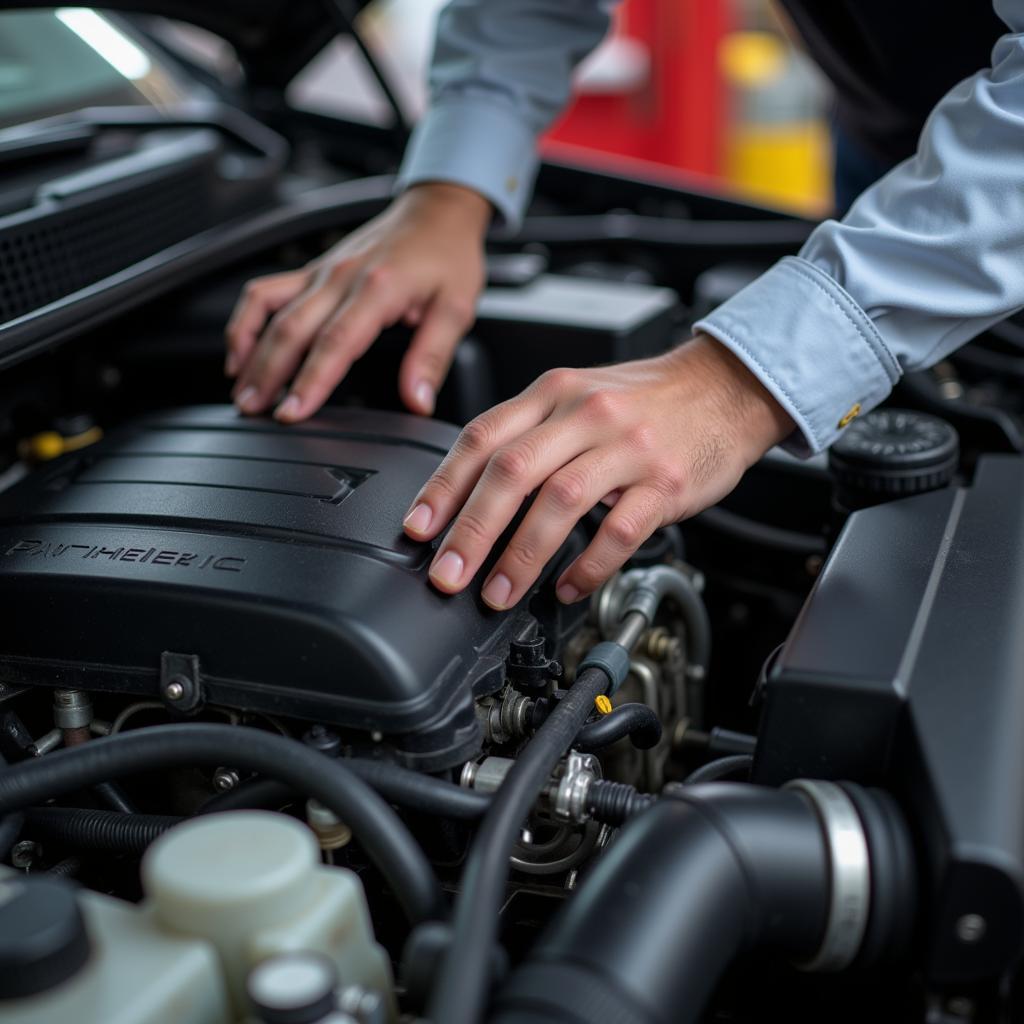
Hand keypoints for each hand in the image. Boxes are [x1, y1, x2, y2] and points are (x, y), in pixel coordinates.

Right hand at [225, 183, 490, 421]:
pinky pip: (265, 292)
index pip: (335, 342)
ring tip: (241, 391)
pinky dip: (245, 321)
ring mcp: (321, 271)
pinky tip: (240, 351)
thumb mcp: (456, 309)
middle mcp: (341, 276)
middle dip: (268, 375)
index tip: (292, 413)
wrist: (438, 211)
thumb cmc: (449, 256)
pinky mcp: (312, 270)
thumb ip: (432, 357)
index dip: (310, 381)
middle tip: (254, 412)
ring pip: (269, 310)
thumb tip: (418, 400)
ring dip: (249, 351)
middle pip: (292, 330)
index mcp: (378, 287)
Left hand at [402, 334, 794, 608]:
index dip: (444, 487)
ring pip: (561, 501)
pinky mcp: (664, 482)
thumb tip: (471, 493)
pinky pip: (620, 530)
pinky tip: (570, 585)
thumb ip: (528, 435)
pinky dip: (589, 564)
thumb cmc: (644, 400)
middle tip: (448, 575)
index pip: (483, 437)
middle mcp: (586, 414)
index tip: (418, 529)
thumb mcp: (577, 397)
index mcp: (554, 392)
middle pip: (513, 471)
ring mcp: (627, 448)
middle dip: (471, 530)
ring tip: (499, 592)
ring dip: (521, 555)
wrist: (725, 387)